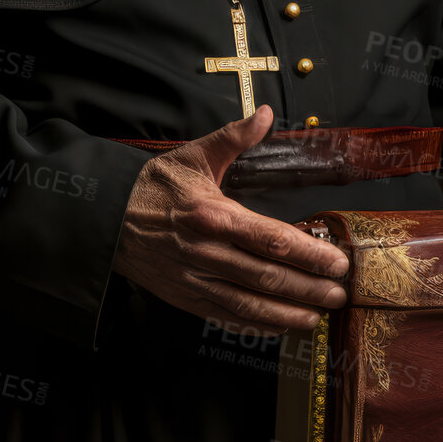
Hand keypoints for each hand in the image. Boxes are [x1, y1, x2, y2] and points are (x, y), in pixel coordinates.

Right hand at [113, 104, 349, 332]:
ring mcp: (194, 277)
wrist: (104, 218)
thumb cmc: (152, 186)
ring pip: (248, 303)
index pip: (270, 239)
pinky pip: (225, 316)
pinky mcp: (184, 296)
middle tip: (338, 295)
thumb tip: (264, 115)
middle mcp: (205, 250)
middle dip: (308, 289)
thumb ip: (233, 137)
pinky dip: (255, 325)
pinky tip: (280, 326)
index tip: (336, 263)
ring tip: (317, 315)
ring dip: (287, 313)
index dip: (308, 255)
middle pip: (266, 276)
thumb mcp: (193, 156)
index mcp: (212, 214)